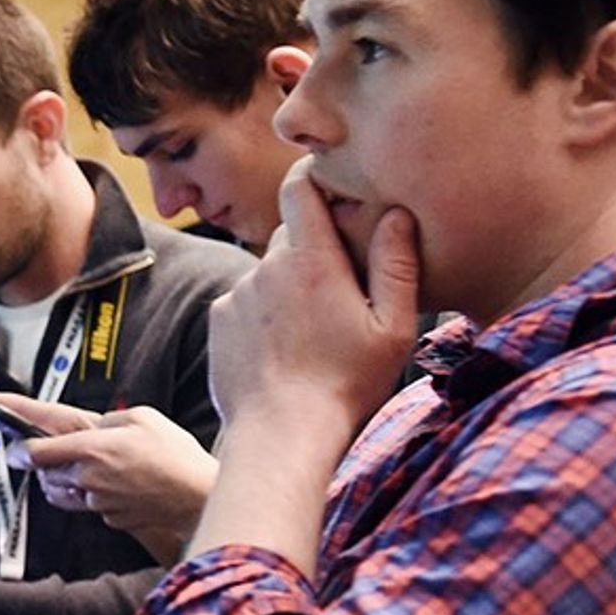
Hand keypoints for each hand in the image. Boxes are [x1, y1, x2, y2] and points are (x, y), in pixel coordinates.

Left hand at [0, 391, 218, 562]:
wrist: (201, 495)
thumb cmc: (176, 454)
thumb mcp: (142, 418)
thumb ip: (107, 422)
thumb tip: (91, 429)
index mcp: (91, 448)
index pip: (36, 450)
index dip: (14, 444)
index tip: (1, 438)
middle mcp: (88, 478)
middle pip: (44, 473)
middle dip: (42, 462)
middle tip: (49, 451)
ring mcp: (98, 502)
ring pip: (61, 491)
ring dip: (62, 479)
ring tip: (86, 465)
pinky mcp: (110, 518)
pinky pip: (88, 504)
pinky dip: (92, 493)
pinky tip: (117, 483)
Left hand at [212, 158, 420, 447]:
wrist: (281, 435)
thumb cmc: (346, 384)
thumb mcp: (394, 326)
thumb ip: (396, 263)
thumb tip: (397, 212)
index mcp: (311, 259)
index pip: (299, 188)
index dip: (313, 179)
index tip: (329, 185)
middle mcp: (265, 268)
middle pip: (289, 236)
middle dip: (313, 251)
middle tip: (341, 290)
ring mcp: (236, 295)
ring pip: (267, 273)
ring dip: (288, 288)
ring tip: (313, 333)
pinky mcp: (218, 322)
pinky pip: (245, 303)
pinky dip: (263, 315)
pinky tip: (284, 349)